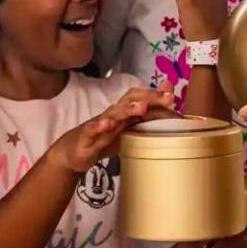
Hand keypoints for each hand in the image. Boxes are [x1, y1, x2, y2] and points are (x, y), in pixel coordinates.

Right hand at [49, 83, 174, 173]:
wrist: (73, 152)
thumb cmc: (103, 138)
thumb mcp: (128, 130)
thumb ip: (147, 119)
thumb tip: (170, 110)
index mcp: (124, 112)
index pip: (141, 97)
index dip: (156, 94)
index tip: (173, 95)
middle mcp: (113, 114)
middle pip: (130, 99)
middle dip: (149, 97)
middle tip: (166, 97)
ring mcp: (99, 124)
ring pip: (113, 112)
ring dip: (127, 109)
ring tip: (141, 107)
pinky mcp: (85, 136)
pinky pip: (91, 129)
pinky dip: (98, 126)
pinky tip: (106, 125)